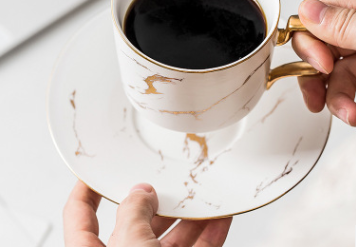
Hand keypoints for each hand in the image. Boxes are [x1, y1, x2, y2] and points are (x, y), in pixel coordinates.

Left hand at [64, 181, 231, 246]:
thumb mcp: (129, 246)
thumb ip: (132, 212)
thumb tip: (140, 192)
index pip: (80, 215)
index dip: (86, 189)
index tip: (95, 172)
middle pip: (136, 222)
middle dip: (155, 201)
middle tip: (166, 181)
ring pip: (170, 238)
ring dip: (189, 217)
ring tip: (200, 196)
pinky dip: (209, 235)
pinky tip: (219, 219)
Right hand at [292, 0, 355, 125]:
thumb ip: (347, 23)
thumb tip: (308, 11)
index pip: (316, 13)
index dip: (308, 39)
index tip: (320, 63)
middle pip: (318, 48)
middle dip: (314, 74)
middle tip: (318, 89)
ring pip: (332, 75)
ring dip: (334, 99)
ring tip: (348, 114)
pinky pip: (350, 91)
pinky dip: (350, 107)